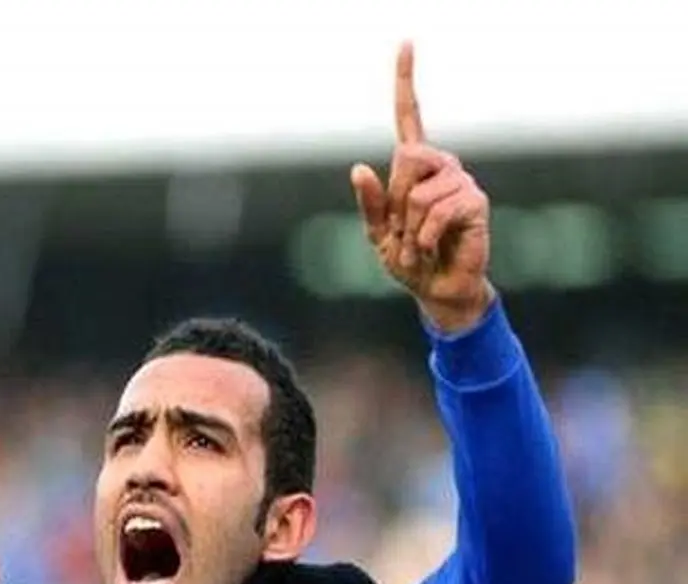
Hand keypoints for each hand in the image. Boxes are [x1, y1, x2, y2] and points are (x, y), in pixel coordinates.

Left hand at [351, 43, 493, 332]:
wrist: (437, 290)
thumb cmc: (408, 259)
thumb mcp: (377, 234)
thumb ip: (369, 203)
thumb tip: (358, 168)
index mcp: (414, 168)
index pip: (409, 116)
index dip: (406, 81)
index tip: (406, 43)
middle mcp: (441, 166)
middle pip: (404, 160)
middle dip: (395, 204)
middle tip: (405, 232)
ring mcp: (460, 181)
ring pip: (416, 193)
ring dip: (409, 228)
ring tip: (420, 243)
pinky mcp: (475, 202)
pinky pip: (435, 212)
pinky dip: (424, 237)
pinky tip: (434, 247)